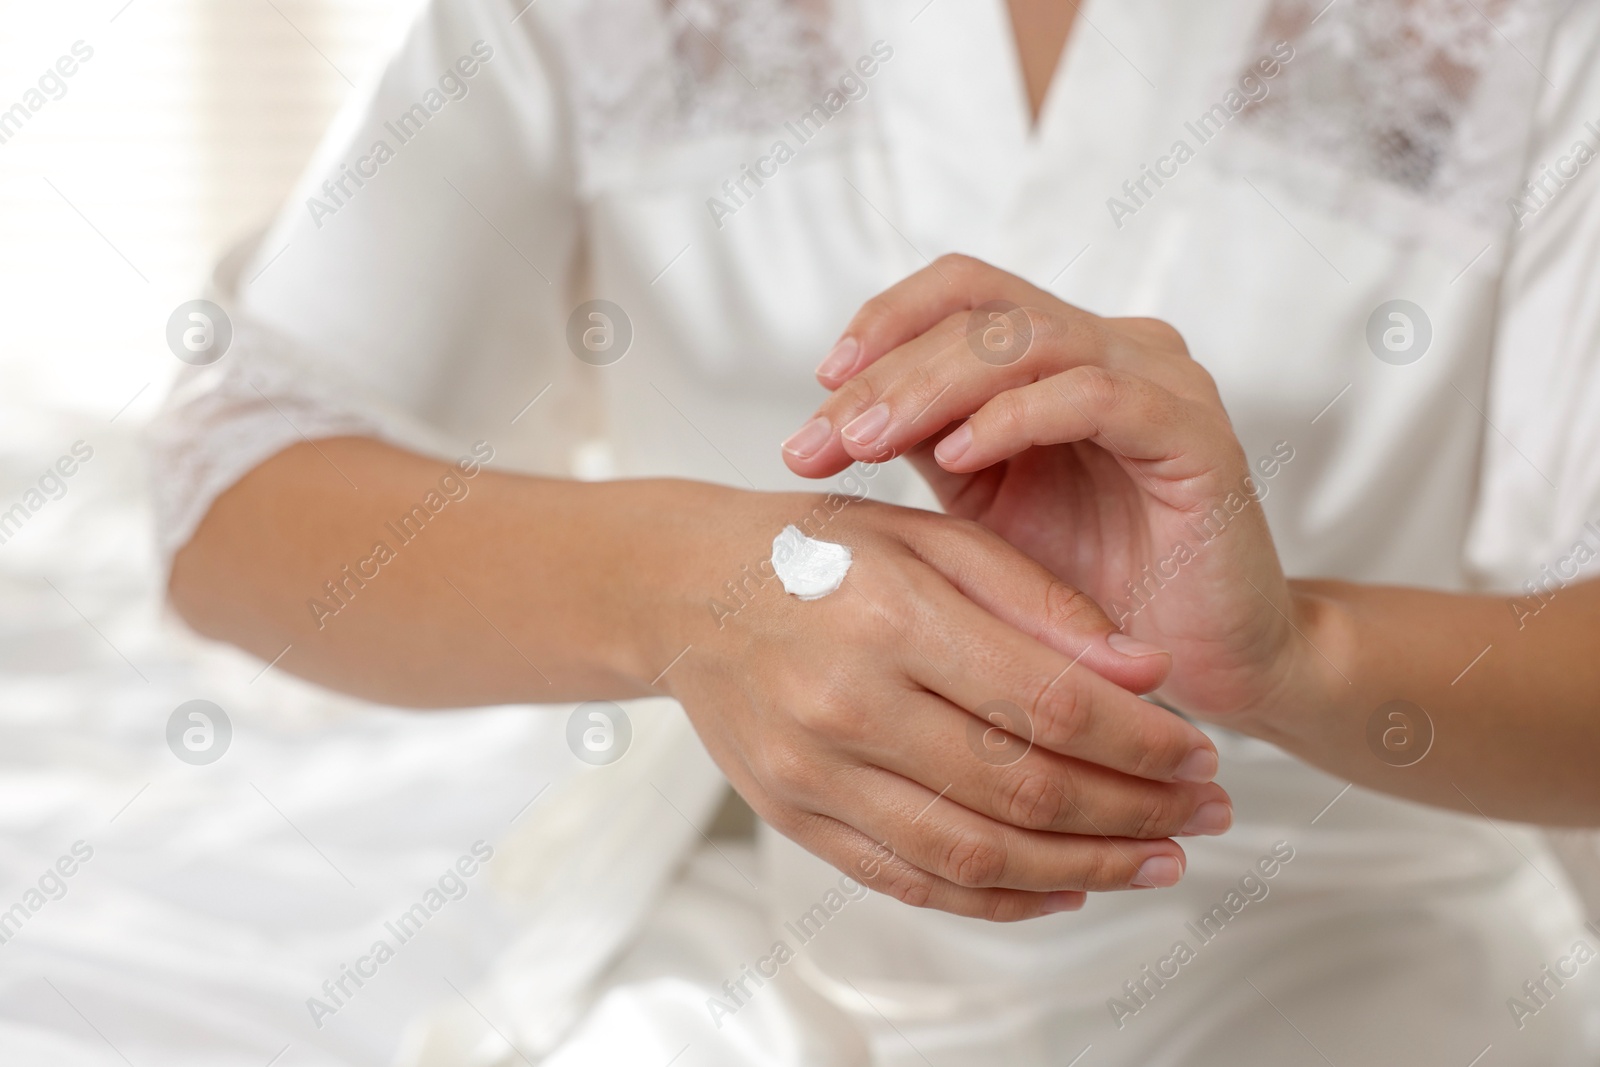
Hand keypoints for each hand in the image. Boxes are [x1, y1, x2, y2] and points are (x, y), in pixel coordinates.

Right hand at [645, 482, 1231, 921]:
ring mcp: (815, 773)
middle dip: (1135, 812)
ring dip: (1087, 868)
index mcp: (891, 614)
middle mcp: (847, 702)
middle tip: (1205, 813)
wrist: (684, 593)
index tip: (1199, 750)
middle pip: (1023, 788)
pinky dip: (1001, 898)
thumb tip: (1146, 669)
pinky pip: (914, 881)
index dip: (1142, 740)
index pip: (1049, 699)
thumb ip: (1038, 600)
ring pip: (976, 853)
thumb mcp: (929, 540)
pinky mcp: (796, 818)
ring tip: (1157, 862)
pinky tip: (1064, 887)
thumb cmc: (812, 552)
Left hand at [782, 255, 1299, 724]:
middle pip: (983, 308)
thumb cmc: (1086, 587)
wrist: (1187, 666)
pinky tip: (955, 456)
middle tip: (820, 434)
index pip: (963, 291)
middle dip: (886, 369)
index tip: (819, 388)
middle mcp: (1114, 347)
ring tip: (865, 442)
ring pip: (1029, 339)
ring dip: (931, 386)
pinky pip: (1093, 396)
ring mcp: (1161, 381)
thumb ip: (929, 440)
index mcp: (1063, 353)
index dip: (884, 321)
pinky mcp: (1197, 434)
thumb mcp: (984, 503)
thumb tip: (835, 409)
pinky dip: (1014, 417)